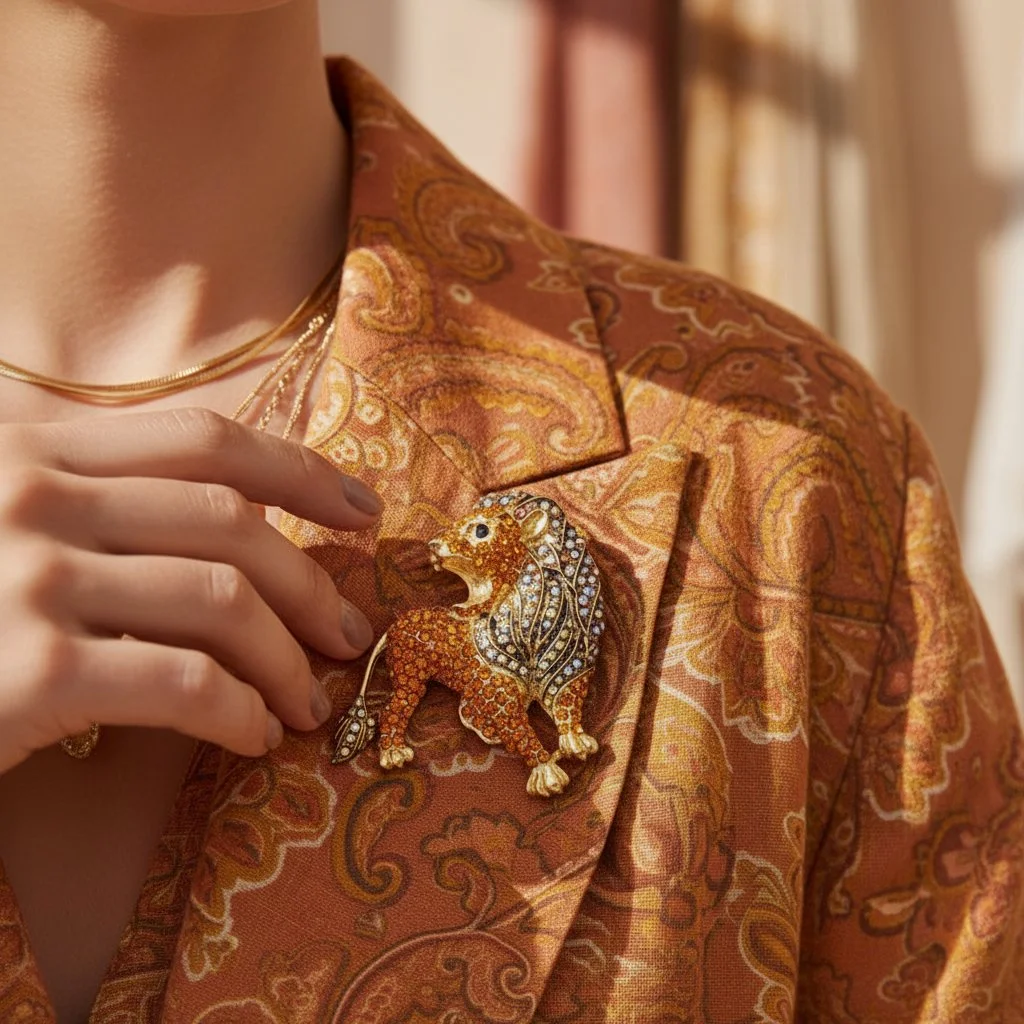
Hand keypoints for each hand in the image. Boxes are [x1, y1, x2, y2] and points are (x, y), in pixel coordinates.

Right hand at [0, 408, 380, 773]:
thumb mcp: (1, 518)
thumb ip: (89, 495)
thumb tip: (236, 517)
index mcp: (33, 449)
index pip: (204, 438)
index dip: (301, 470)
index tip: (365, 511)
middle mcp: (34, 496)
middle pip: (230, 522)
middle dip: (310, 582)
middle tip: (349, 632)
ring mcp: (30, 578)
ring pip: (223, 600)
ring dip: (288, 659)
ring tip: (310, 700)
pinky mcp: (30, 671)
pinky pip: (184, 681)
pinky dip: (238, 711)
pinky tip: (252, 737)